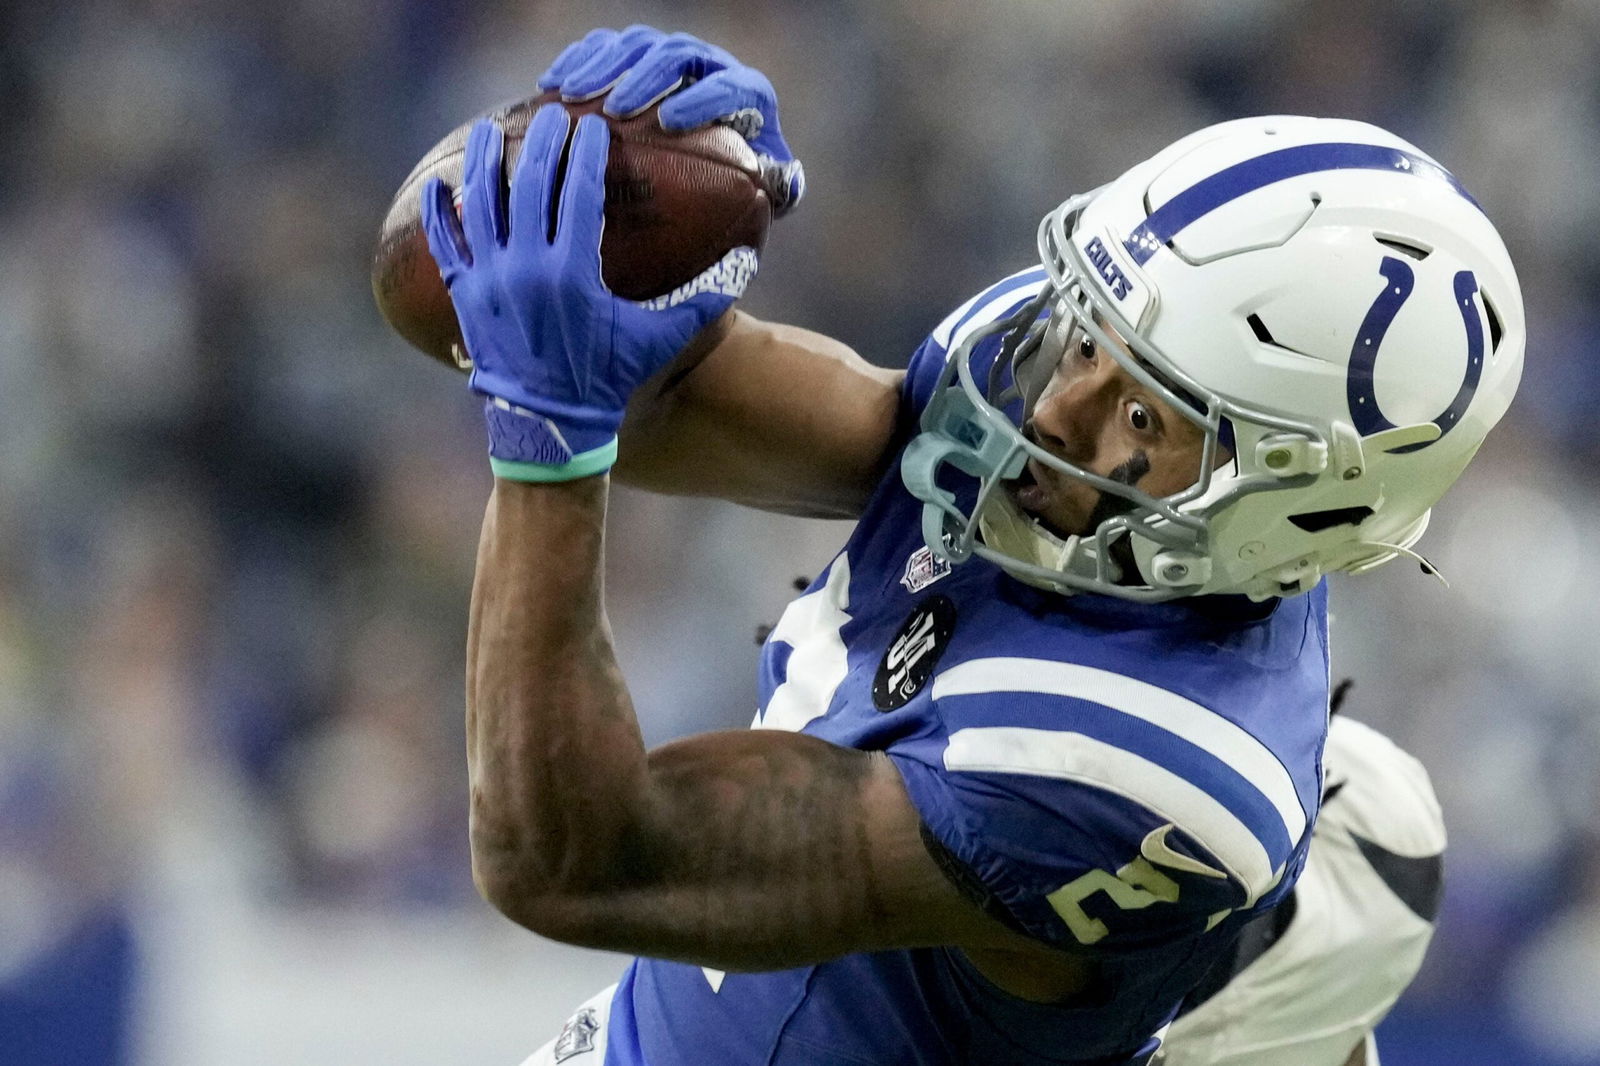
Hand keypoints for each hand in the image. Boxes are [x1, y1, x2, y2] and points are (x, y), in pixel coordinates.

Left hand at [421, 106, 749, 478]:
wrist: (549, 427)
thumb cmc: (607, 380)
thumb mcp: (656, 341)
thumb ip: (701, 302)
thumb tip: (745, 264)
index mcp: (573, 273)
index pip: (578, 191)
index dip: (586, 152)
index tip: (593, 125)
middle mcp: (526, 269)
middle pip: (531, 184)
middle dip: (543, 142)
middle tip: (552, 114)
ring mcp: (490, 281)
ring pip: (482, 203)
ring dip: (487, 161)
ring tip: (491, 128)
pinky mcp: (466, 297)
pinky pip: (446, 245)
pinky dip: (440, 212)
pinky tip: (440, 184)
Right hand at [539, 25, 804, 215]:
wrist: (718, 159)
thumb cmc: (742, 182)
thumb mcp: (768, 187)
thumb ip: (781, 186)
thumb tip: (786, 180)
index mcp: (749, 92)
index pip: (732, 85)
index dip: (702, 98)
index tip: (670, 121)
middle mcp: (710, 64)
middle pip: (678, 53)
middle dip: (646, 77)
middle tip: (618, 108)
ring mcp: (670, 56)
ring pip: (637, 43)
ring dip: (602, 65)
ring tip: (573, 96)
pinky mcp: (636, 56)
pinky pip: (604, 46)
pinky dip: (577, 60)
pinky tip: (550, 86)